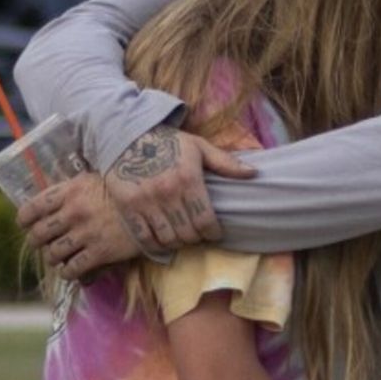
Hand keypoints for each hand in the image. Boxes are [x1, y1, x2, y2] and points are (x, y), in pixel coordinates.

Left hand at [19, 172, 139, 281]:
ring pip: (53, 254)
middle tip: (43, 243)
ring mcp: (86, 233)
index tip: (26, 225)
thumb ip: (69, 190)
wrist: (153, 205)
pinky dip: (68, 272)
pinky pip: (72, 269)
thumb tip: (48, 203)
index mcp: (69, 190)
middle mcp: (73, 212)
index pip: (31, 209)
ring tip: (59, 256)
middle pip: (38, 234)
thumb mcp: (92, 180)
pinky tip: (71, 269)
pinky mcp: (100, 252)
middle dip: (37, 242)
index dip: (24, 220)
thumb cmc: (121, 190)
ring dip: (53, 257)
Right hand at [103, 125, 252, 252]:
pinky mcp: (127, 207)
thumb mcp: (198, 146)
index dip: (213, 233)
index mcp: (188, 179)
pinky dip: (155, 245)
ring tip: (181, 236)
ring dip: (178, 242)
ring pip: (168, 239)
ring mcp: (145, 202)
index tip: (214, 233)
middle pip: (188, 233)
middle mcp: (167, 193)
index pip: (206, 220)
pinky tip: (161, 240)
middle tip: (198, 234)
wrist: (126, 134)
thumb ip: (225, 162)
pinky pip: (144, 238)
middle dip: (196, 238)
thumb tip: (253, 173)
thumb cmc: (167, 141)